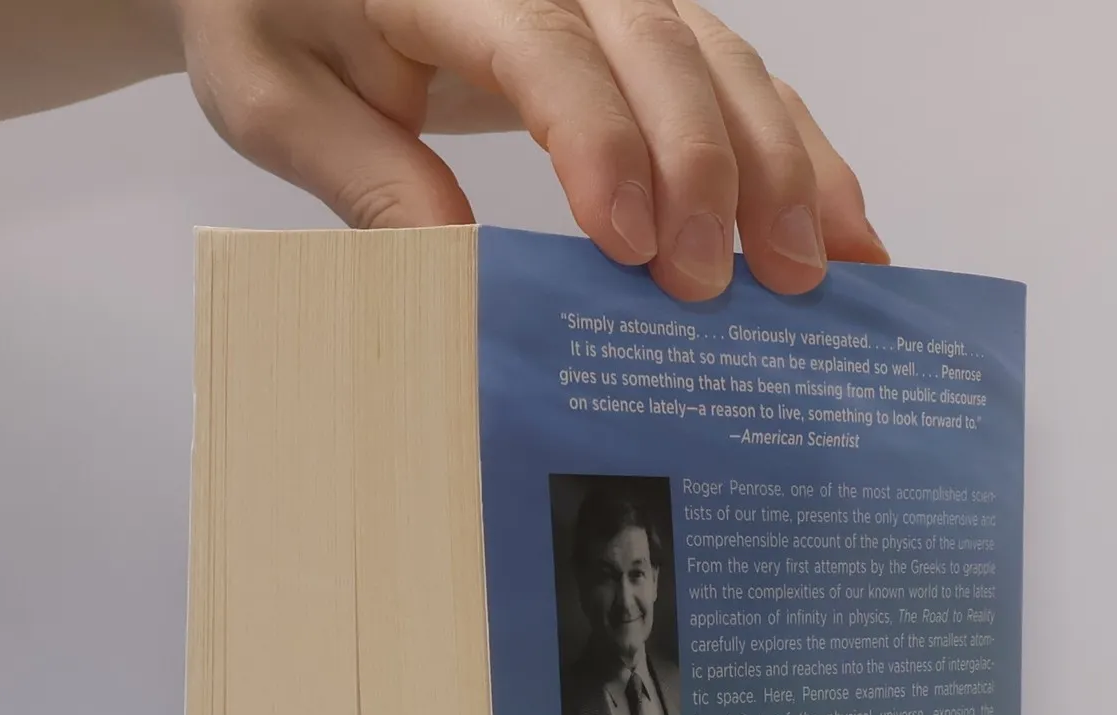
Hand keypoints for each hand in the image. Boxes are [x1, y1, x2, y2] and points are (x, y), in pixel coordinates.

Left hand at [167, 0, 887, 298]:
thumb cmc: (280, 19)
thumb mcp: (277, 96)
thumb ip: (358, 170)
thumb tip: (453, 260)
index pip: (545, 47)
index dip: (600, 141)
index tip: (629, 244)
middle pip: (658, 48)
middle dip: (709, 168)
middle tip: (732, 287)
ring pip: (717, 57)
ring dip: (777, 162)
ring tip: (815, 268)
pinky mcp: (642, 27)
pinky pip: (735, 72)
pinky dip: (794, 147)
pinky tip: (839, 222)